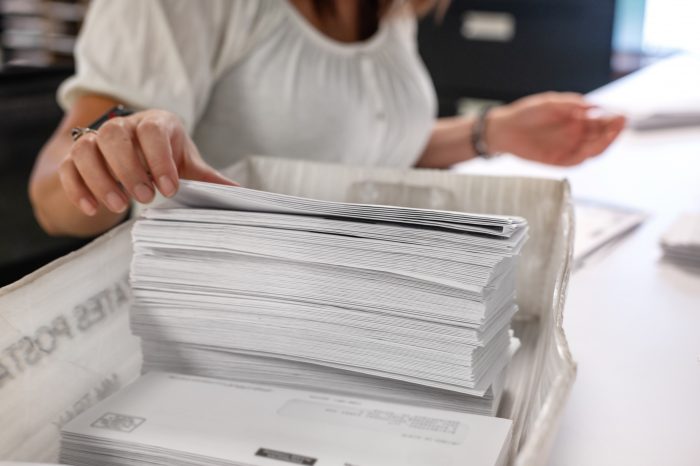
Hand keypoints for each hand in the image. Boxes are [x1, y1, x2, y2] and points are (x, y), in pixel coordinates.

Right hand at [58, 109, 235, 215]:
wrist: (135, 152)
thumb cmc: (166, 157)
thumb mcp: (188, 163)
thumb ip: (209, 178)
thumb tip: (241, 194)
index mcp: (156, 123)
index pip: (152, 131)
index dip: (159, 159)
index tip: (170, 189)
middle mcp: (122, 126)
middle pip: (114, 135)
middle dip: (128, 168)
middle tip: (145, 197)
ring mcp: (96, 140)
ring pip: (86, 149)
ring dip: (100, 179)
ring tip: (120, 207)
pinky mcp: (75, 158)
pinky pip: (69, 168)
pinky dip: (78, 189)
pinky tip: (94, 209)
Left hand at [488, 92, 625, 165]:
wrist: (505, 128)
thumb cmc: (527, 113)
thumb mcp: (550, 103)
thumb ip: (572, 104)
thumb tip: (595, 105)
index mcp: (577, 119)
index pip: (601, 121)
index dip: (613, 119)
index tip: (622, 114)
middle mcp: (577, 135)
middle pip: (601, 135)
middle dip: (613, 129)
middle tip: (621, 122)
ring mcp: (569, 148)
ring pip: (593, 149)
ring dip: (605, 142)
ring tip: (612, 133)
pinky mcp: (559, 160)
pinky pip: (578, 159)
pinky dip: (587, 153)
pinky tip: (594, 146)